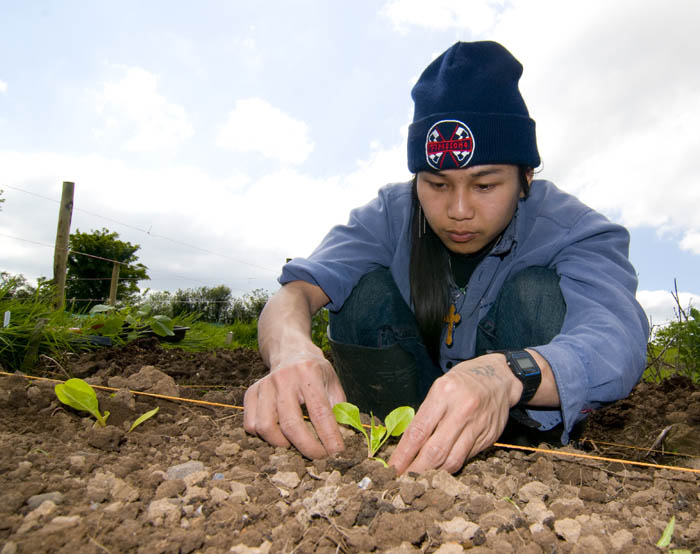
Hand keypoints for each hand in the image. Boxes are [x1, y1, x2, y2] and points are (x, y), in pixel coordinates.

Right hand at [243, 352, 346, 458]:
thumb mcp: (332, 382)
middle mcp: (283, 378)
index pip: (320, 411)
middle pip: (291, 424)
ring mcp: (264, 385)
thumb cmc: (315, 372)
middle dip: (307, 447)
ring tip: (296, 444)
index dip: (329, 436)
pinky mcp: (250, 393)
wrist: (290, 352)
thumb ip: (339, 408)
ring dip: (283, 444)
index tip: (336, 452)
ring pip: (266, 427)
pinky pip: (251, 425)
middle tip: (319, 456)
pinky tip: (279, 434)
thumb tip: (344, 437)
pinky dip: (264, 437)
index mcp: (308, 373)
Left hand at [388, 353, 520, 473]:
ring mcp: (477, 426)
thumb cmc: (462, 382)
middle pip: (435, 451)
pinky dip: (451, 464)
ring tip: (421, 478)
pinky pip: (466, 458)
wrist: (499, 377)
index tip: (393, 468)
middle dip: (416, 470)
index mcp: (443, 394)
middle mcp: (461, 410)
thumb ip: (426, 415)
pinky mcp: (489, 437)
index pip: (418, 431)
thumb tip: (407, 446)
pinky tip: (441, 467)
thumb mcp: (439, 389)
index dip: (403, 454)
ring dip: (434, 473)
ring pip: (452, 460)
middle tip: (403, 480)